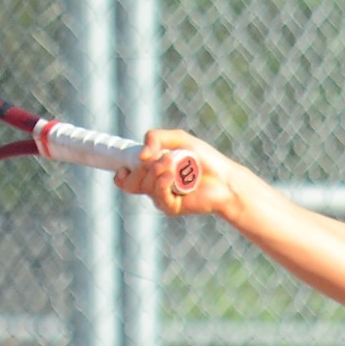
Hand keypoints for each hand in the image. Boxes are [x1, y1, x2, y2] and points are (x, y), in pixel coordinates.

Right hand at [113, 129, 236, 217]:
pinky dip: (162, 183)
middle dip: (143, 167)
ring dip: (156, 170)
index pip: (125, 179)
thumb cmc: (203, 158)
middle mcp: (153, 187)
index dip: (120, 175)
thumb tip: (141, 156)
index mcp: (150, 172)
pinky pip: (158, 196)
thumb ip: (156, 137)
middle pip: (132, 181)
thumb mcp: (178, 139)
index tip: (123, 167)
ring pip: (144, 186)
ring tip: (174, 163)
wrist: (224, 177)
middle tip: (165, 157)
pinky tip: (171, 176)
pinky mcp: (171, 207)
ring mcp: (161, 198)